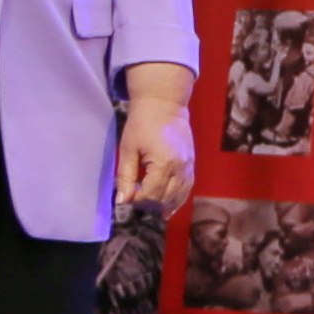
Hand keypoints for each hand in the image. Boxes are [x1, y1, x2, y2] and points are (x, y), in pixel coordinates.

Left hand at [114, 100, 194, 214]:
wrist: (164, 105)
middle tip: (134, 199)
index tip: (126, 197)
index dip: (136, 200)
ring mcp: (189, 167)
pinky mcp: (192, 165)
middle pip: (165, 198)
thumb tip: (121, 201)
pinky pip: (187, 189)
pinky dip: (177, 200)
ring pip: (179, 197)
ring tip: (149, 206)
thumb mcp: (127, 149)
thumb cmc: (141, 124)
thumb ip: (125, 177)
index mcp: (164, 163)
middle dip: (148, 204)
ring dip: (163, 205)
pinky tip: (168, 207)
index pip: (150, 194)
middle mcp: (180, 168)